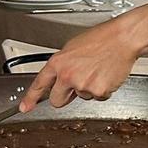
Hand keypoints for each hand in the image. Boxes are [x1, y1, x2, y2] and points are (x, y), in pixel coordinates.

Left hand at [18, 22, 140, 110]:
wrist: (122, 39)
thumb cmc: (101, 40)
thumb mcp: (73, 48)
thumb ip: (63, 65)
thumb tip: (60, 78)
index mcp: (58, 62)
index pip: (39, 83)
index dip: (30, 98)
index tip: (25, 107)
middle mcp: (68, 75)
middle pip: (58, 100)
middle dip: (65, 96)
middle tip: (77, 85)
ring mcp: (82, 85)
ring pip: (82, 97)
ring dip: (89, 88)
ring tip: (98, 70)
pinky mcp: (98, 91)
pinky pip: (98, 98)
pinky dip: (103, 90)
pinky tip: (106, 75)